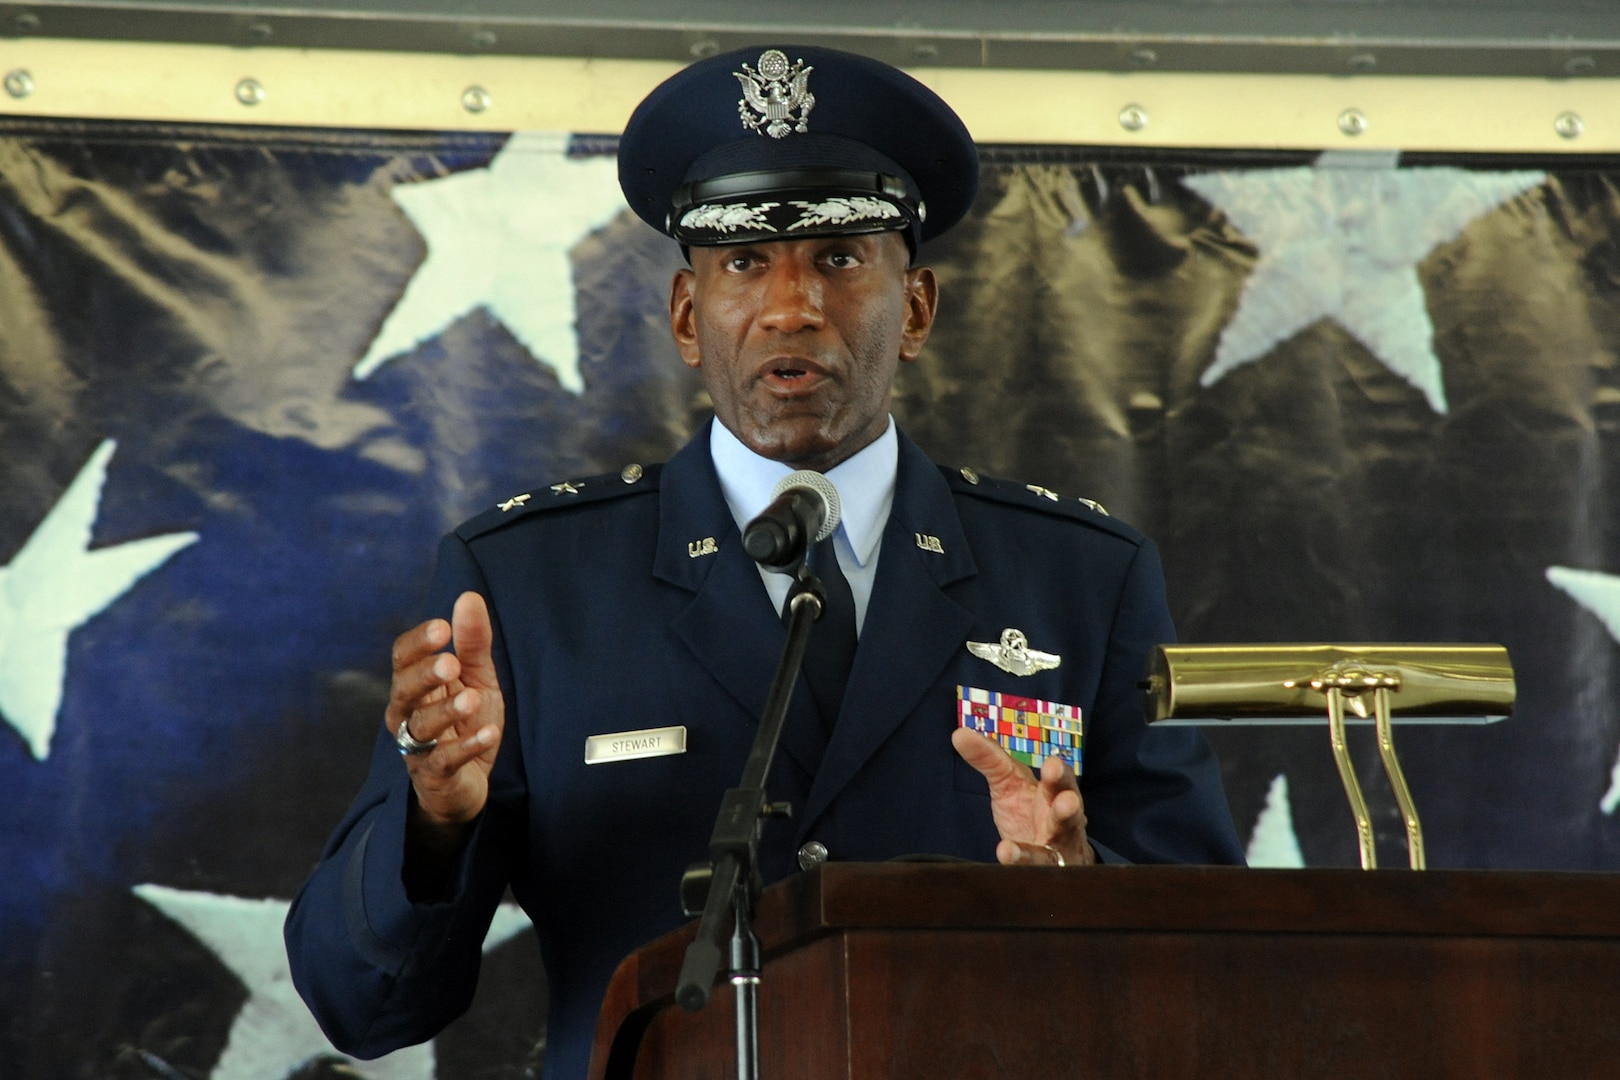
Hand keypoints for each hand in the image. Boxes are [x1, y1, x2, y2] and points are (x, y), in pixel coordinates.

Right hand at [387, 591, 504, 832]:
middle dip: (425, 675)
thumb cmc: (464, 723)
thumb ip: (473, 643)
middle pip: (404, 690)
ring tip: (471, 699)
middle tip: (450, 663)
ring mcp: (418, 747)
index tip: (443, 628)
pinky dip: (467, 748)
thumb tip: (469, 596)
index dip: (419, 642)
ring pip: (421, 727)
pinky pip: (446, 761)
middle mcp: (407, 714)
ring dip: (446, 712)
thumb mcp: (476, 679)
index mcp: (414, 685)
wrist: (465, 783)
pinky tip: (488, 735)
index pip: (402, 658)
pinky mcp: (437, 775)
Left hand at [951, 727, 1095, 866]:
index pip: (1061, 781)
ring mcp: (1056, 854)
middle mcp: (1062, 824)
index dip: (1059, 774)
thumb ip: (988, 758)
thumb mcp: (1008, 781)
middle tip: (1067, 801)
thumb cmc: (1029, 809)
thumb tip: (958, 733)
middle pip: (1069, 815)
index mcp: (1054, 794)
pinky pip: (1033, 877)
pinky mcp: (1043, 877)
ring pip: (1051, 855)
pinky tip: (999, 866)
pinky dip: (1017, 872)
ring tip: (1006, 850)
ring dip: (1032, 853)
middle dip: (1068, 807)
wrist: (1048, 854)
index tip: (1052, 765)